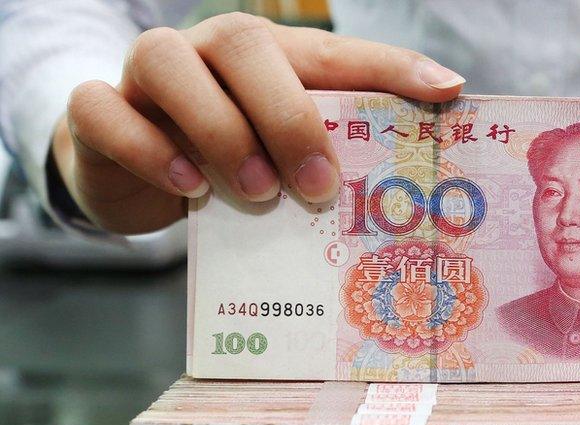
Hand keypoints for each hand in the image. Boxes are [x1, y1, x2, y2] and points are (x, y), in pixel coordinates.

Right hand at [52, 12, 464, 233]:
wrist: (131, 170)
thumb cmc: (227, 159)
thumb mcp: (283, 158)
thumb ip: (331, 157)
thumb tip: (405, 182)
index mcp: (269, 57)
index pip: (335, 52)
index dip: (392, 66)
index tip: (446, 91)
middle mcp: (208, 53)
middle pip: (243, 43)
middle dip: (287, 116)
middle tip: (318, 186)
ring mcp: (147, 77)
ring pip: (166, 61)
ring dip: (217, 129)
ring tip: (255, 192)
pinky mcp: (98, 113)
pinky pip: (104, 111)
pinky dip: (146, 148)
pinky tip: (185, 187)